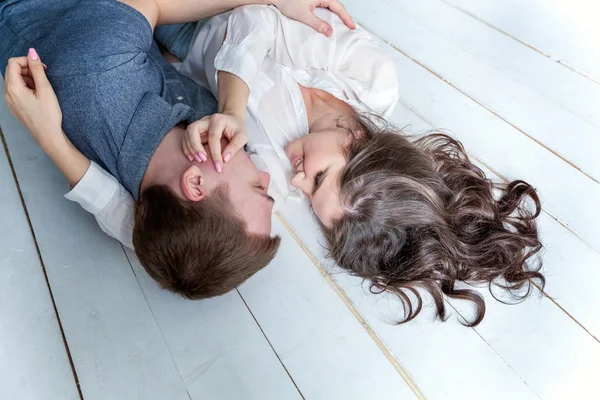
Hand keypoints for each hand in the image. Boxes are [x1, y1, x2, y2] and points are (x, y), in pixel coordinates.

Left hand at [5, 49, 90, 185]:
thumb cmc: (49, 115)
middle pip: (12, 70)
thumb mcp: (45, 89)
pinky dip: (26, 87)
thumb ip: (37, 69)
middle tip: (43, 75)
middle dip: (27, 68)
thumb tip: (32, 52)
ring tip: (42, 87)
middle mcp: (8, 94)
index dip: (28, 61)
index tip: (42, 68)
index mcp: (13, 88)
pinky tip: (38, 95)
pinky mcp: (15, 106)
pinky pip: (17, 90)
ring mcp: (10, 101)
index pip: (13, 63)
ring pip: (15, 80)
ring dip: (28, 78)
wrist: (48, 136)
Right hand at [183, 113, 247, 172]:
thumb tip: (225, 159)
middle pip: (193, 129)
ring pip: (187, 133)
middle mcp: (206, 120)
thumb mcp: (242, 136)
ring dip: (190, 148)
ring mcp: (199, 124)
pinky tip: (191, 157)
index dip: (215, 153)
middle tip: (202, 160)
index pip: (213, 137)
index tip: (218, 166)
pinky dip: (187, 148)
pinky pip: (186, 138)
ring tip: (197, 160)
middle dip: (195, 146)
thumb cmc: (237, 128)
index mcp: (218, 120)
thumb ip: (235, 146)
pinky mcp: (196, 130)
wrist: (232, 120)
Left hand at [275, 0, 355, 36]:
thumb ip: (317, 24)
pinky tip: (330, 19)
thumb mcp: (303, 16)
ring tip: (343, 23)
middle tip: (350, 26)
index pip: (339, 7)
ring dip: (337, 14)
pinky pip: (325, 5)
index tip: (352, 26)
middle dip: (344, 16)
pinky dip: (330, 12)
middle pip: (337, 5)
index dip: (346, 17)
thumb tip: (329, 32)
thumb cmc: (287, 2)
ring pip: (331, 5)